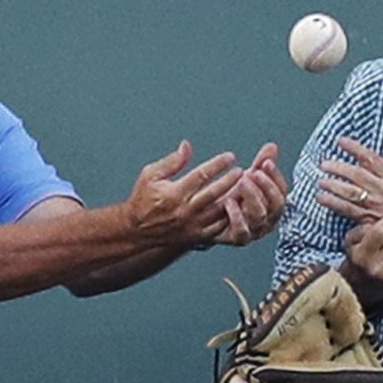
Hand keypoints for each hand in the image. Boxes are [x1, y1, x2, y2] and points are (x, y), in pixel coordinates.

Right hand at [124, 141, 245, 248]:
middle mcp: (185, 210)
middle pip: (215, 193)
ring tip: (245, 187)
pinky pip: (219, 227)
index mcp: (174, 193)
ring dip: (234, 199)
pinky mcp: (197, 237)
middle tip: (242, 171)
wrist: (137, 231)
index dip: (218, 164)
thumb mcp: (150, 175)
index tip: (230, 157)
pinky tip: (238, 206)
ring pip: (220, 211)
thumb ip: (171, 161)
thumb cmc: (144, 198)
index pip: (201, 175)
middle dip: (231, 180)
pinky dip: (230, 217)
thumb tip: (187, 145)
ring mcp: (192, 226)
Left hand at [211, 142, 288, 246]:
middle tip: (254, 173)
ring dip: (252, 198)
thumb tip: (272, 146)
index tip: (265, 162)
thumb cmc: (234, 196)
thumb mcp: (249, 178)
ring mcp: (256, 231)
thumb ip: (261, 164)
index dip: (275, 177)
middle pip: (276, 205)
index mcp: (274, 205)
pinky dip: (236, 216)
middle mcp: (269, 220)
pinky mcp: (239, 239)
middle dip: (266, 187)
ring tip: (242, 183)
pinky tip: (228, 201)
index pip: (282, 191)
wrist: (212, 219)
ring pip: (260, 216)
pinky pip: (242, 232)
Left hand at [317, 137, 382, 221]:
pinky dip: (333, 203)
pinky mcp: (369, 218)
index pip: (372, 158)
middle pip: (357, 174)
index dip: (355, 148)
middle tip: (325, 165)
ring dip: (333, 185)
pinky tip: (322, 198)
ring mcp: (376, 204)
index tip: (341, 142)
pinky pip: (347, 209)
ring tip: (321, 182)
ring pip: (350, 191)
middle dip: (338, 168)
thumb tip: (363, 160)